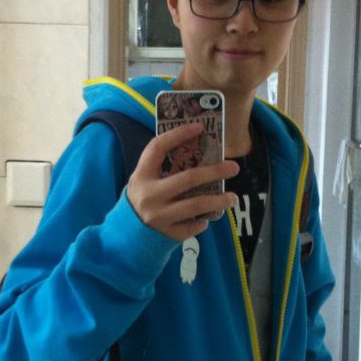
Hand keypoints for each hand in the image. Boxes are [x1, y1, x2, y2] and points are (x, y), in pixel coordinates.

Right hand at [127, 122, 238, 240]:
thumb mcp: (146, 180)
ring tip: (233, 198)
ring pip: (197, 205)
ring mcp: (158, 216)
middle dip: (215, 172)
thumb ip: (165, 168)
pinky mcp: (168, 233)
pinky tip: (206, 217)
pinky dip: (203, 220)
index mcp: (142, 176)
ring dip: (219, 200)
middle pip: (188, 179)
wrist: (127, 234)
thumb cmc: (143, 199)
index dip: (178, 134)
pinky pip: (193, 225)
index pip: (158, 148)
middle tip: (234, 167)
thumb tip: (201, 154)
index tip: (199, 127)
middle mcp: (149, 195)